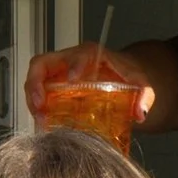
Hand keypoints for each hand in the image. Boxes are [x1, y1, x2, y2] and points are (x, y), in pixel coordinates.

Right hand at [21, 51, 154, 124]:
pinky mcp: (54, 87)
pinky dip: (38, 108)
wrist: (122, 76)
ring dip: (33, 99)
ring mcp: (59, 74)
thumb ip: (145, 95)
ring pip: (36, 79)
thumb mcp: (140, 83)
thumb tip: (141, 113)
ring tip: (40, 119)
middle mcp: (70, 60)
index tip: (71, 80)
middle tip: (39, 105)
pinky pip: (39, 93)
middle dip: (35, 83)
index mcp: (91, 54)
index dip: (73, 65)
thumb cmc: (126, 75)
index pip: (78, 55)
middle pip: (42, 64)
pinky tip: (44, 123)